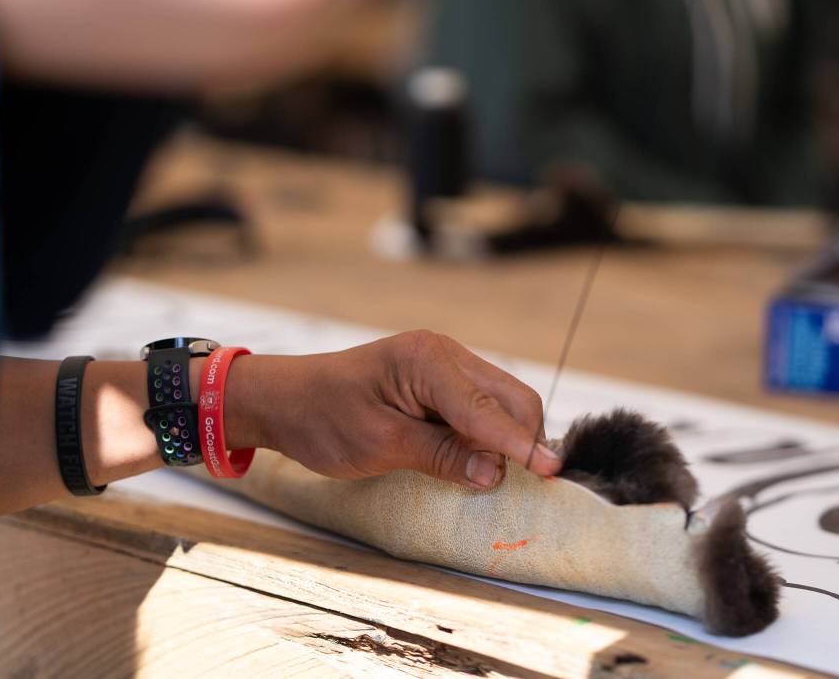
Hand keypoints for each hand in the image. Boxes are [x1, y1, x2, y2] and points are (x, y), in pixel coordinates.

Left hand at [227, 331, 561, 488]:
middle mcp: (443, 354)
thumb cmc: (322, 418)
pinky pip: (479, 406)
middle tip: (522, 483)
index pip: (488, 409)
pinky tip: (475, 458)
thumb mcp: (379, 444)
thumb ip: (441, 455)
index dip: (521, 444)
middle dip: (522, 439)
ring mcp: (443, 365)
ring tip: (490, 473)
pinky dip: (486, 433)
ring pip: (500, 402)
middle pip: (510, 398)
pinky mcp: (438, 381)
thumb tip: (495, 473)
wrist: (285, 399)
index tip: (553, 471)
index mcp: (427, 360)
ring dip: (505, 438)